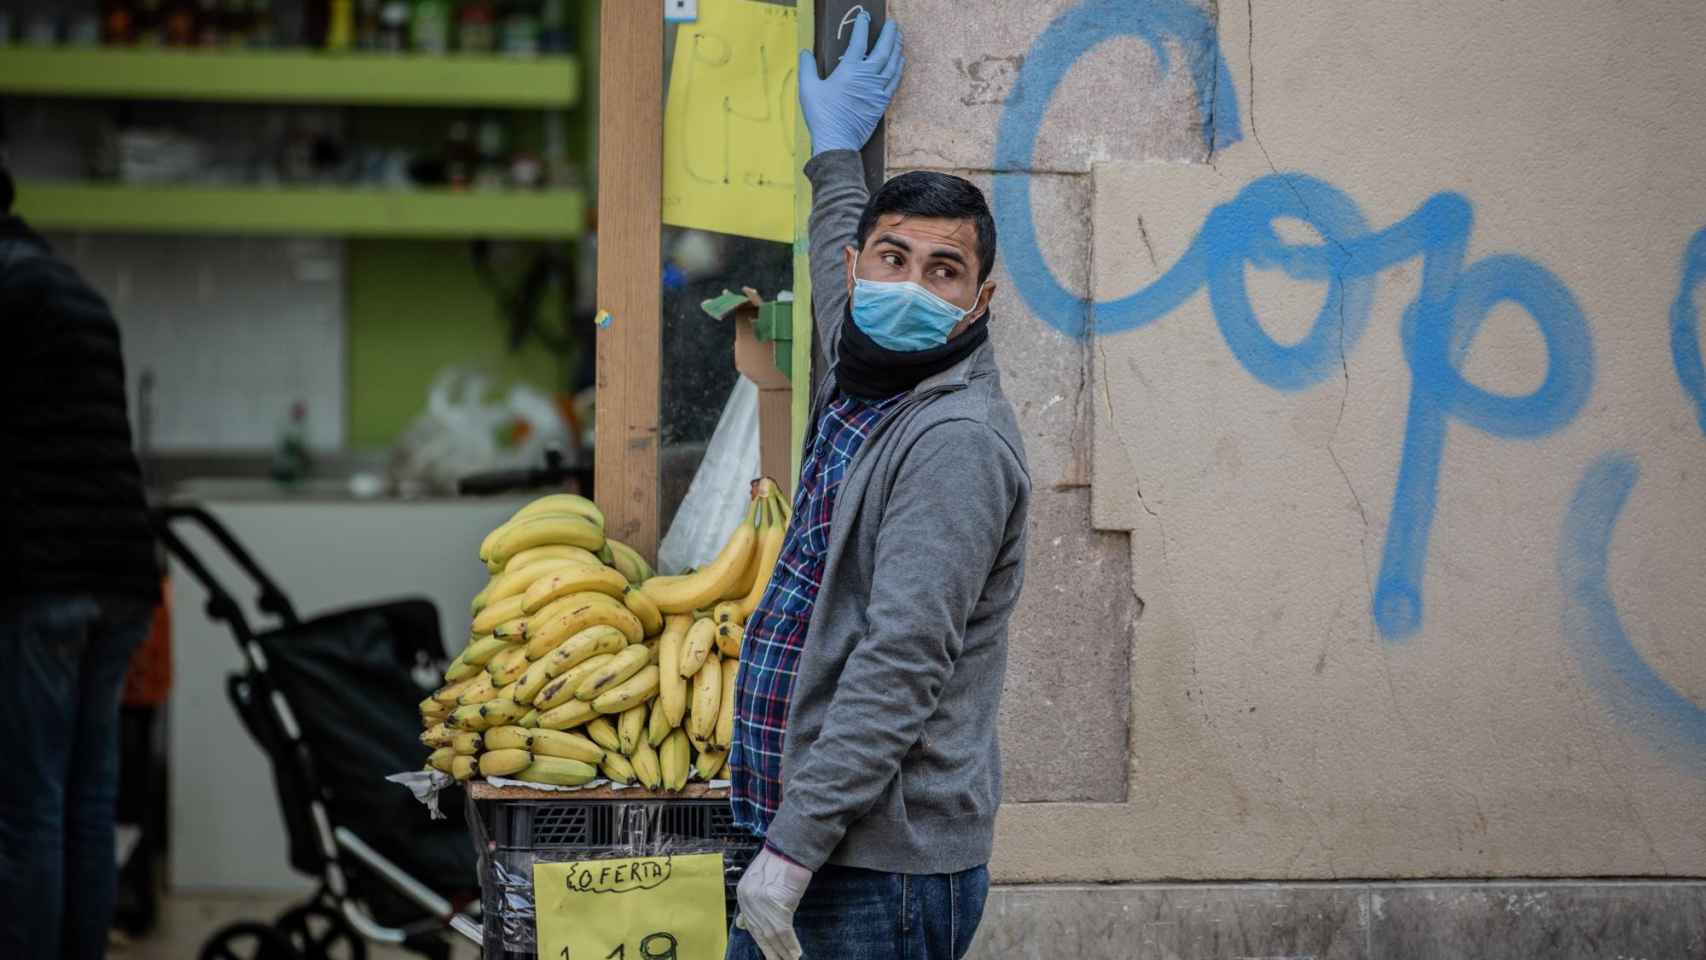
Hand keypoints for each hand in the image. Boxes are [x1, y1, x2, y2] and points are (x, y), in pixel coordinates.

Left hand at [734, 846, 811, 959]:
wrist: (791, 848)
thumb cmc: (780, 861)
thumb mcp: (760, 879)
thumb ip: (754, 900)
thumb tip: (744, 924)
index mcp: (743, 894)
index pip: (751, 925)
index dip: (761, 941)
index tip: (769, 952)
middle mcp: (749, 901)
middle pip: (760, 933)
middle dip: (771, 951)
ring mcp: (763, 904)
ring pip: (773, 936)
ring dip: (783, 951)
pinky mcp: (779, 905)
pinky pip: (784, 931)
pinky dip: (791, 944)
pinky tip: (796, 953)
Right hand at [797, 12, 903, 156]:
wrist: (837, 141)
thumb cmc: (821, 115)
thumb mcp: (808, 88)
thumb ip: (807, 67)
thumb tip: (805, 52)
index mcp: (849, 70)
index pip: (859, 41)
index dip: (863, 26)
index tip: (865, 16)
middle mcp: (868, 77)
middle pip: (884, 50)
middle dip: (890, 34)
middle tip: (893, 24)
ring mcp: (878, 90)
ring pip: (893, 64)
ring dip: (897, 48)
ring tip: (899, 38)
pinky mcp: (883, 102)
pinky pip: (895, 81)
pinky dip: (899, 68)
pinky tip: (900, 62)